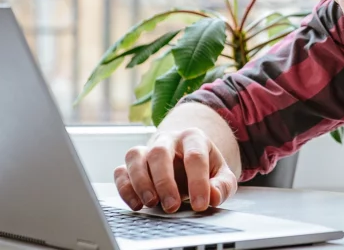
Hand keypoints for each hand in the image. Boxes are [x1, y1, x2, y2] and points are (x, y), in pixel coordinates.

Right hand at [114, 128, 237, 212]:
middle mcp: (168, 140)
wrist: (186, 158)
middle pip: (160, 153)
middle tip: (172, 206)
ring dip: (141, 182)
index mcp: (193, 138)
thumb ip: (222, 185)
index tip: (200, 205)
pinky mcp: (132, 164)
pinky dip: (125, 188)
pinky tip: (136, 204)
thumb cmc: (204, 168)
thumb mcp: (221, 175)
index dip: (198, 182)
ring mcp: (147, 149)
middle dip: (164, 182)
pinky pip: (121, 171)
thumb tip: (213, 196)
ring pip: (136, 157)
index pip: (195, 156)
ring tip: (152, 203)